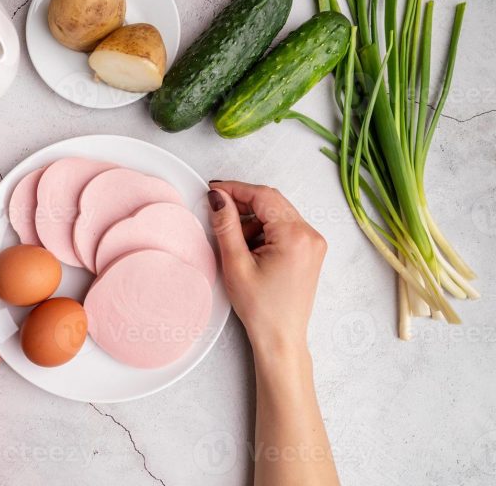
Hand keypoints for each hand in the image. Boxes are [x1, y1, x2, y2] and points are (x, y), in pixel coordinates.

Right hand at [207, 181, 326, 352]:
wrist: (280, 338)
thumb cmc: (261, 309)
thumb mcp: (236, 264)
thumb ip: (226, 225)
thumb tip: (218, 198)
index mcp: (295, 236)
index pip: (263, 196)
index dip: (235, 189)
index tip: (214, 190)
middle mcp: (310, 235)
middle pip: (272, 202)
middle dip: (243, 204)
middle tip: (218, 212)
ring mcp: (313, 243)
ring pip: (277, 214)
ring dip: (253, 220)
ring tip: (236, 244)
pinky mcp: (309, 251)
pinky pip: (284, 228)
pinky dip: (264, 231)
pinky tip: (250, 249)